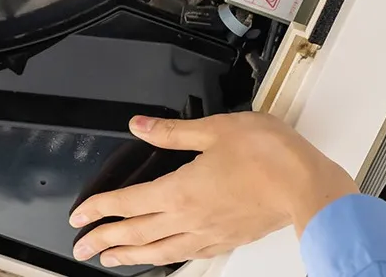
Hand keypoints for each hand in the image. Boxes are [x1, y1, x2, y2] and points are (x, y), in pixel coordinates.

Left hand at [67, 112, 359, 266]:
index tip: (79, 217)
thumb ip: (172, 131)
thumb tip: (139, 125)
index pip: (126, 203)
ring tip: (109, 259)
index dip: (98, 210)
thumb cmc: (269, 156)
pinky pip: (185, 254)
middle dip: (102, 240)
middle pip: (134, 234)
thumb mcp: (215, 130)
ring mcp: (206, 234)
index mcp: (179, 190)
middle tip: (81, 247)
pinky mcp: (225, 240)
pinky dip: (164, 259)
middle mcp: (188, 218)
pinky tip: (160, 259)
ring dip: (128, 255)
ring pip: (157, 251)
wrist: (306, 186)